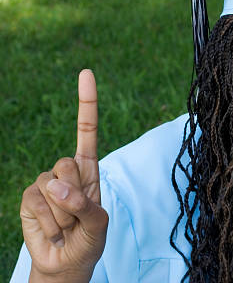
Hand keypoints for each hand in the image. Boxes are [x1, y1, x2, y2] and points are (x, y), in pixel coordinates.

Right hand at [20, 69, 107, 282]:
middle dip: (75, 195)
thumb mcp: (100, 223)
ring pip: (52, 185)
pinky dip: (50, 221)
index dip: (86, 103)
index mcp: (88, 169)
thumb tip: (55, 185)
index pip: (86, 130)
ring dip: (64, 214)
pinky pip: (37, 202)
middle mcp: (66, 171)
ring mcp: (44, 183)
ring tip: (67, 226)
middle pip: (67, 163)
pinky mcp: (28, 198)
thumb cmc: (89, 239)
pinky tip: (54, 231)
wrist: (67, 263)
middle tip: (79, 216)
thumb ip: (85, 204)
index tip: (86, 73)